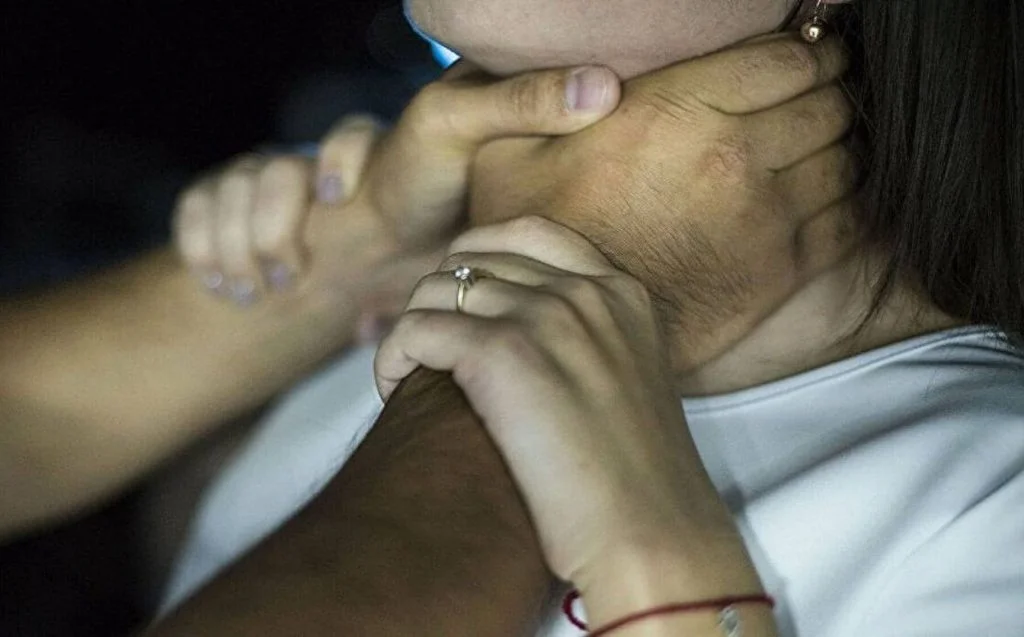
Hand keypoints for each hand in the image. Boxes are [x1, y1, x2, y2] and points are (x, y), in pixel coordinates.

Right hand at [172, 64, 622, 314]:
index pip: (337, 140)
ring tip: (261, 287)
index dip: (332, 164)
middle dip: (273, 216)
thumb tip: (606, 85)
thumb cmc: (442, 216)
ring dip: (242, 243)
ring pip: (227, 193)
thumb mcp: (485, 157)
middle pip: (263, 169)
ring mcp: (274, 187)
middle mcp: (314, 161)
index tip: (346, 192)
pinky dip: (206, 251)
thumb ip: (528, 108)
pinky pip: (194, 215)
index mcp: (376, 147)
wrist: (386, 278)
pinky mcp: (239, 213)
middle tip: (294, 264)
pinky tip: (232, 286)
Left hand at [374, 217, 733, 591]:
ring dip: (409, 330)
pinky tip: (391, 389)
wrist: (651, 535)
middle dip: (436, 298)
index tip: (454, 295)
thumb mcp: (627, 382)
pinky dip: (391, 357)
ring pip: (434, 291)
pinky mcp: (501, 354)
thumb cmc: (635, 483)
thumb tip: (523, 339)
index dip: (477, 256)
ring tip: (407, 374)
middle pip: (472, 259)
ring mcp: (544, 317)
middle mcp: (583, 292)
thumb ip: (587, 341)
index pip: (529, 234)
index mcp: (621, 292)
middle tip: (425, 346)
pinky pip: (413, 330)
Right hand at [468, 35, 857, 373]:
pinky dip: (849, 198)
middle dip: (830, 90)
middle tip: (820, 91)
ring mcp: (766, 217)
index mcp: (676, 112)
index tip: (813, 50)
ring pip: (845, 158)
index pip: (786, 59)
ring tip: (823, 140)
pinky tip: (829, 192)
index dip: (812, 48)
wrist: (563, 335)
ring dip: (841, 144)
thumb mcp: (510, 153)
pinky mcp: (781, 270)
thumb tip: (602, 76)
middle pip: (826, 103)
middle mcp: (732, 157)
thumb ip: (549, 96)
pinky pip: (847, 217)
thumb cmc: (535, 240)